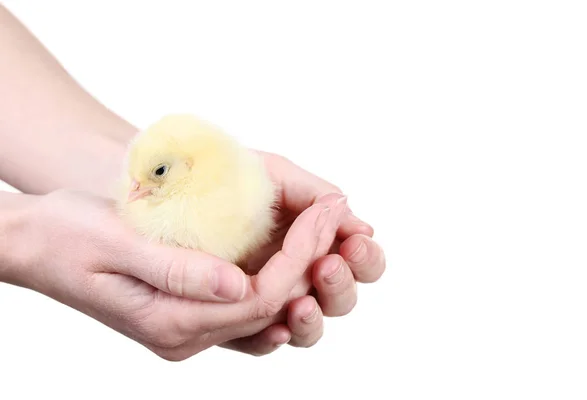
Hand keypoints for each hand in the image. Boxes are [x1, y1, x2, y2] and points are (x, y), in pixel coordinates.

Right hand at [7, 189, 346, 360]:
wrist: (34, 244)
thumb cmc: (66, 236)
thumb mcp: (117, 244)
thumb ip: (178, 270)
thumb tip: (239, 285)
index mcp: (169, 323)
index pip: (257, 298)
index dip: (300, 256)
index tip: (324, 211)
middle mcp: (184, 334)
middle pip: (269, 304)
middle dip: (309, 256)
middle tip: (335, 210)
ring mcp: (187, 326)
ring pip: (263, 305)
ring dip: (300, 265)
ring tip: (325, 225)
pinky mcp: (187, 309)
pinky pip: (246, 301)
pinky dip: (276, 273)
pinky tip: (295, 248)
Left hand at [220, 152, 385, 354]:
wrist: (157, 185)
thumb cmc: (216, 173)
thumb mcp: (266, 173)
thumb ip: (308, 192)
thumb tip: (350, 213)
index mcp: (310, 236)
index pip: (356, 258)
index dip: (364, 257)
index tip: (355, 241)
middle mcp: (294, 270)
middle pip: (339, 297)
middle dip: (341, 284)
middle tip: (328, 265)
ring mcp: (265, 293)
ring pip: (307, 323)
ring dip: (312, 316)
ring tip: (301, 302)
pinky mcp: (230, 316)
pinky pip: (258, 341)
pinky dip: (272, 338)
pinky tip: (276, 330)